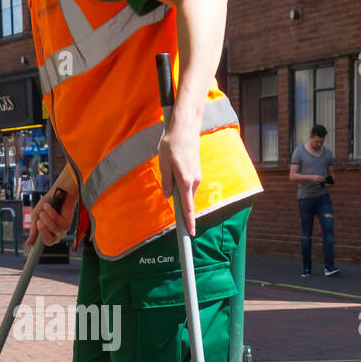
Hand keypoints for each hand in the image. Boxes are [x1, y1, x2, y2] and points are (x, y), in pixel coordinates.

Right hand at [26, 188, 76, 247]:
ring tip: (44, 209)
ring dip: (46, 218)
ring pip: (53, 229)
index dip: (37, 249)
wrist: (59, 192)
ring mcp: (63, 230)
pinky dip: (51, 212)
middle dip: (42, 229)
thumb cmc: (48, 204)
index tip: (29, 253)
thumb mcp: (36, 217)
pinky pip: (57, 221)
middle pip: (49, 241)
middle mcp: (56, 235)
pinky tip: (49, 206)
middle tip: (39, 220)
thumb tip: (28, 243)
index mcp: (48, 234)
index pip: (42, 244)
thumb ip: (34, 230)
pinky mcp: (68, 223)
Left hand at [158, 122, 200, 236]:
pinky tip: (174, 166)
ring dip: (177, 188)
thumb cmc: (173, 143)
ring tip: (169, 165)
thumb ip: (166, 181)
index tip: (190, 234)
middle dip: (180, 205)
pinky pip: (187, 183)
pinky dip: (181, 183)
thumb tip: (168, 196)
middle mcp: (194, 181)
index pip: (188, 207)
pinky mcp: (195, 171)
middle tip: (172, 202)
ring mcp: (196, 176)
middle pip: (186, 200)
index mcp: (185, 181)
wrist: (186, 127)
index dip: (188, 222)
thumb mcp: (164, 163)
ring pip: (186, 191)